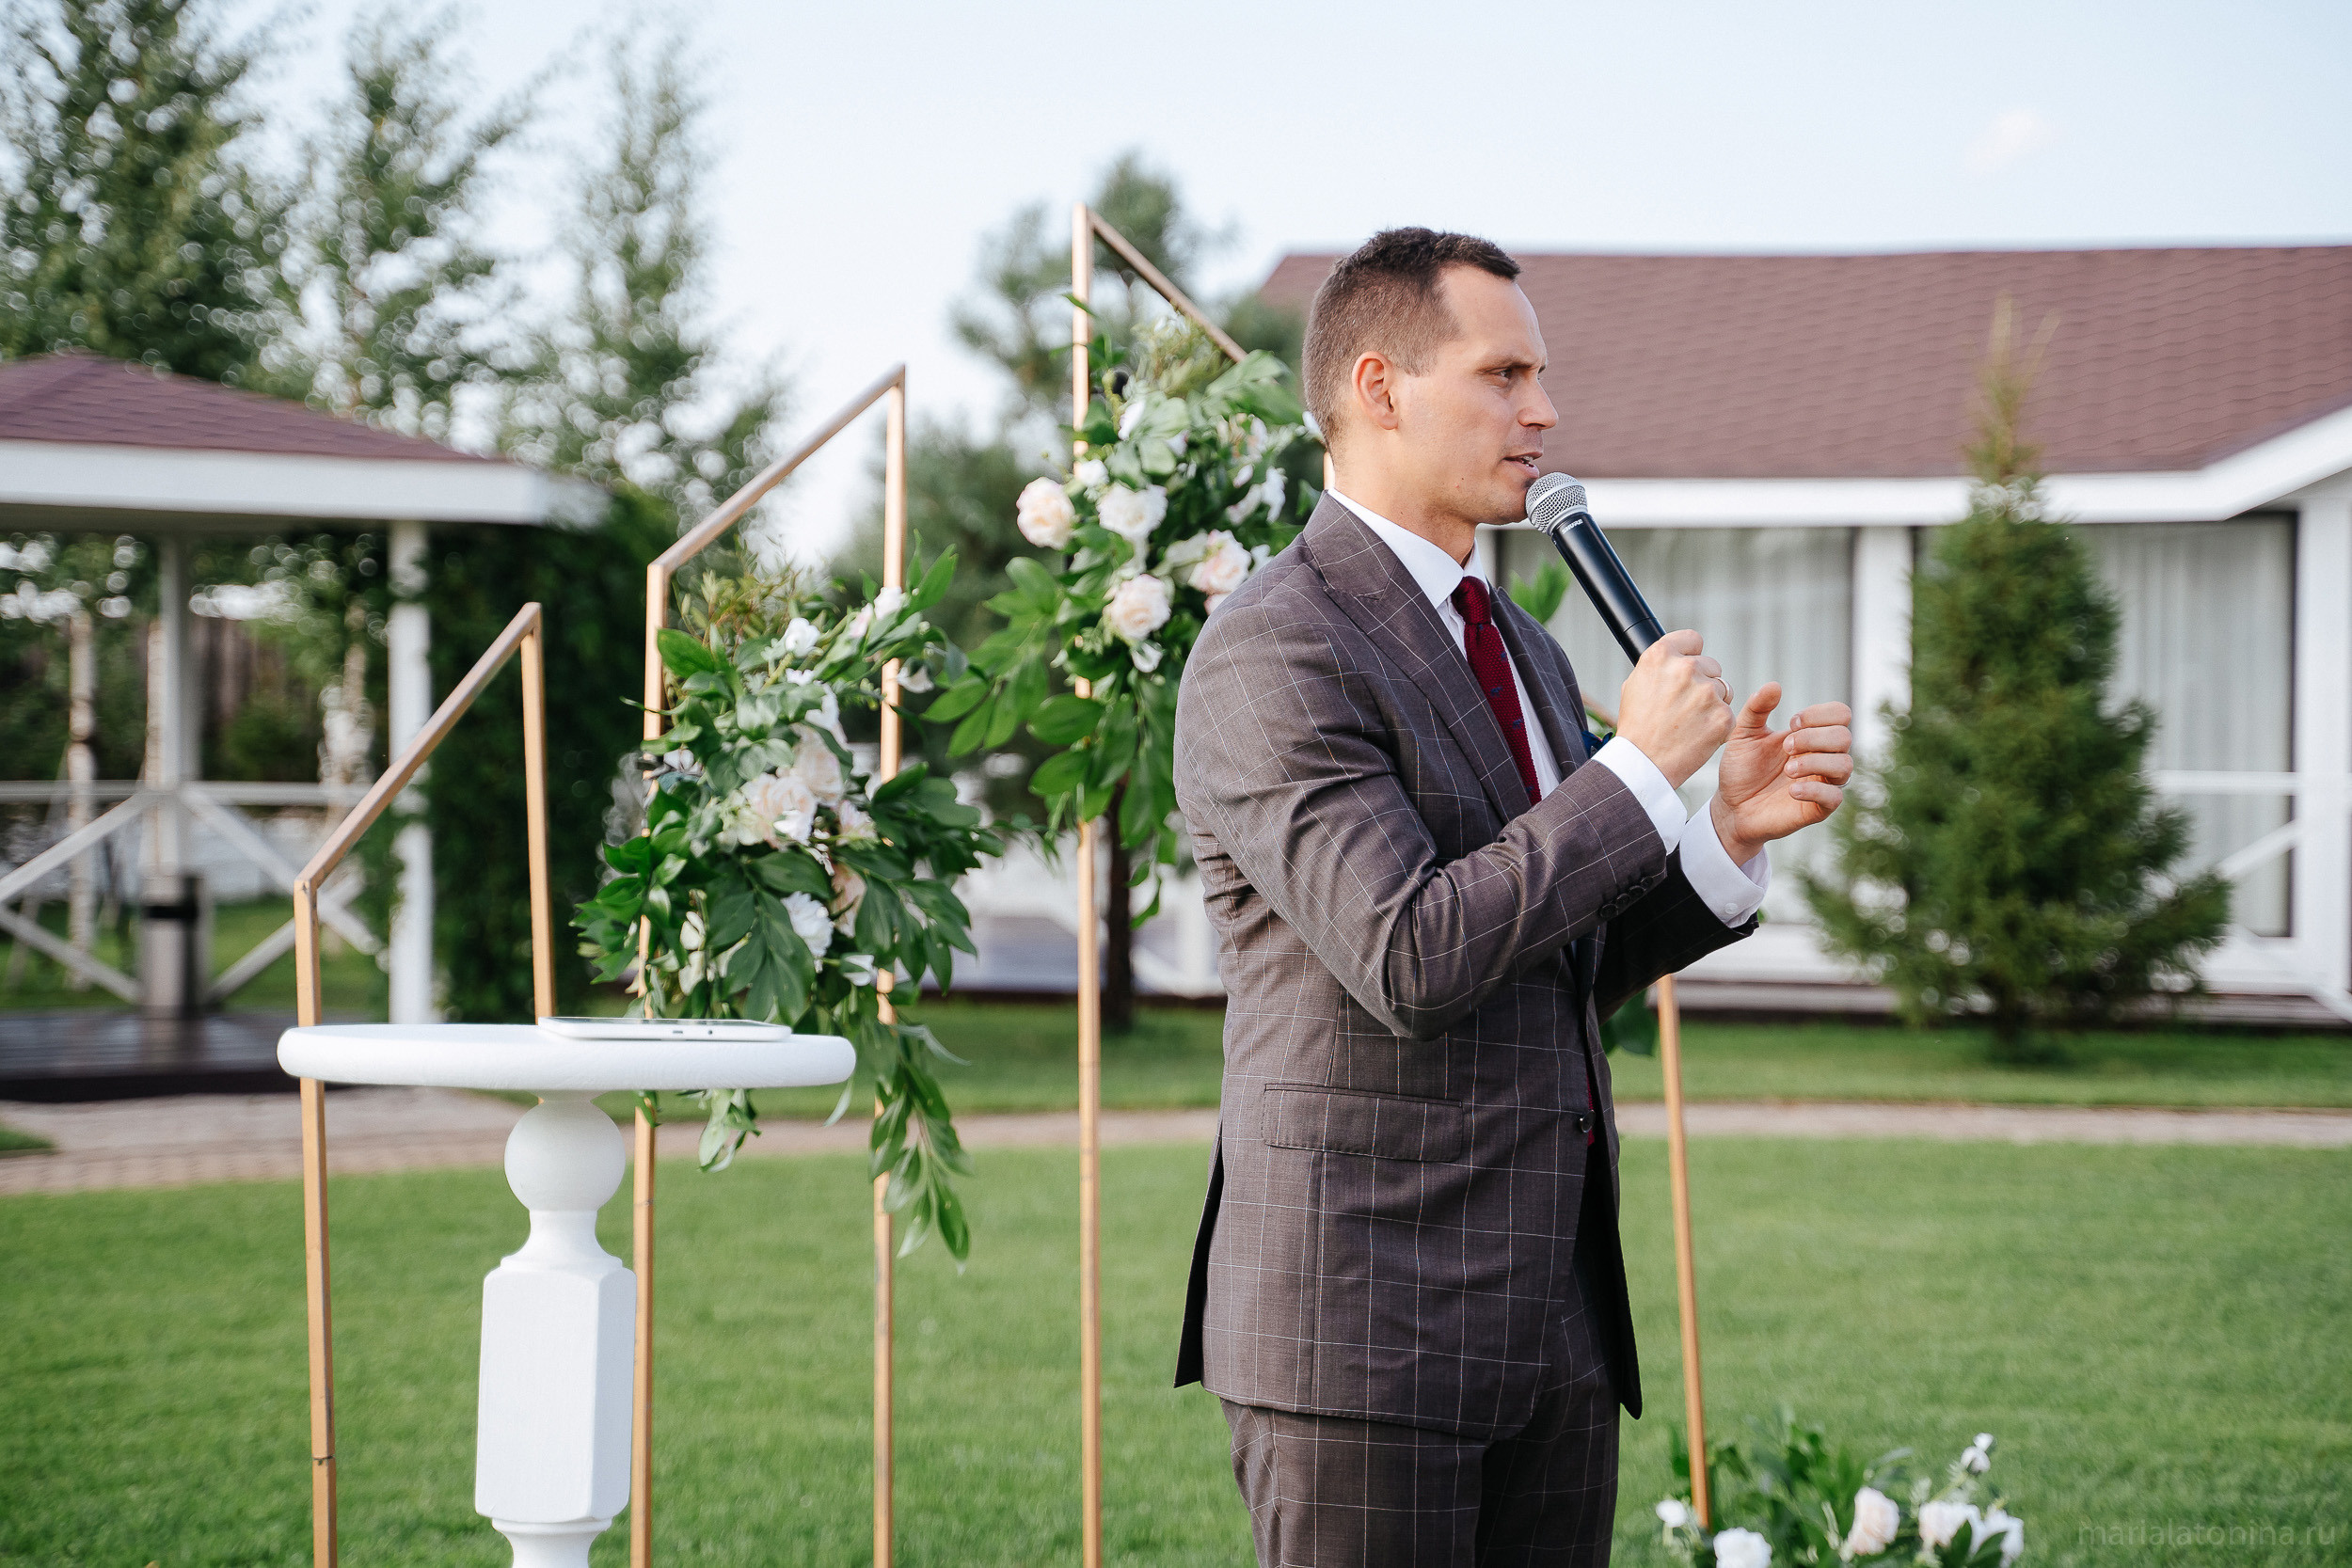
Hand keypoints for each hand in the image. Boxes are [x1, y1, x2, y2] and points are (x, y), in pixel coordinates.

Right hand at [1615, 629, 1733, 788]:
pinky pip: (1727, 713)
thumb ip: (1660, 666)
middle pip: (1711, 666)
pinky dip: (1717, 724)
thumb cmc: (1637, 726)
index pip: (1692, 639)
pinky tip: (1697, 735)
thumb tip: (1677, 656)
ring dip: (1712, 703)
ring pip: (1723, 689)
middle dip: (1703, 682)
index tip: (1688, 668)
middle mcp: (1685, 669)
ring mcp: (1706, 693)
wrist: (1643, 763)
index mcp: (1660, 656)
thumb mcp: (1635, 685)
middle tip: (1685, 706)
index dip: (1690, 654)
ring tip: (1689, 723)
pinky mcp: (1722, 716)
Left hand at [1709, 686, 1852, 864]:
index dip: (1820, 714)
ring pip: (1845, 765)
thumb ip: (1756, 708)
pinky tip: (1791, 790)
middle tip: (1786, 747)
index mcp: (1811, 735)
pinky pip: (1835, 797)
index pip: (1840, 714)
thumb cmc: (1741, 770)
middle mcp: (1822, 757)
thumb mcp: (1743, 734)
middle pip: (1844, 737)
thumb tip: (1775, 686)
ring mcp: (1822, 783)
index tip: (1791, 723)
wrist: (1731, 807)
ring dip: (1815, 762)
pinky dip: (1815, 790)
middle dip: (1814, 737)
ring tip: (1788, 769)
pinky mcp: (1818, 809)